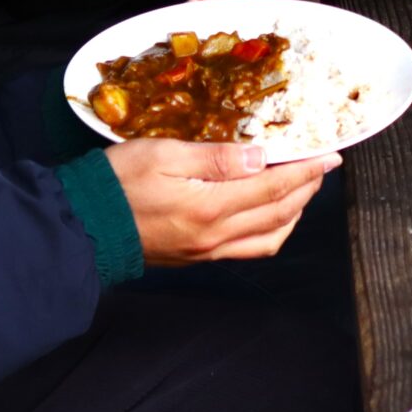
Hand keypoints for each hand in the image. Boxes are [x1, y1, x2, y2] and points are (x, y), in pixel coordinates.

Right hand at [106, 139, 337, 263]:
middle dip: (307, 189)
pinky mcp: (198, 258)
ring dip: (294, 212)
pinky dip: (272, 230)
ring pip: (270, 237)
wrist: (82, 227)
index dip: (307, 171)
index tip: (330, 156)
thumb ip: (216, 157)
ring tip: (301, 187)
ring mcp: (208, 251)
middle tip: (322, 167)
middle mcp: (216, 236)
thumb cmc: (117, 183)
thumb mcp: (164, 154)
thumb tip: (261, 157)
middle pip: (280, 213)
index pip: (275, 187)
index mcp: (211, 207)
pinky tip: (271, 214)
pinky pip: (250, 250)